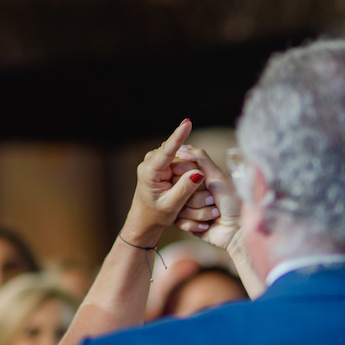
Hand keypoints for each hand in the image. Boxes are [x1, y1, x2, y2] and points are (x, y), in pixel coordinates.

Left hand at [125, 120, 206, 245]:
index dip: (178, 136)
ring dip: (186, 173)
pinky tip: (179, 186)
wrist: (145, 221)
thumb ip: (185, 188)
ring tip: (179, 192)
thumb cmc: (156, 215)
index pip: (167, 150)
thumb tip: (199, 172)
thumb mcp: (172, 206)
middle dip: (188, 171)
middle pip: (179, 156)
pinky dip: (184, 173)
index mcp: (150, 171)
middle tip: (185, 193)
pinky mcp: (161, 163)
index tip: (187, 123)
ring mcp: (156, 161)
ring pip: (182, 159)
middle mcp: (151, 162)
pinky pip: (180, 162)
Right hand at [171, 145, 240, 249]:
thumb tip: (181, 147)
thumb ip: (200, 158)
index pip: (179, 171)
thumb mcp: (218, 176)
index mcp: (199, 178)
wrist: (239, 230)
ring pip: (178, 207)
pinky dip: (195, 224)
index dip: (184, 176)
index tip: (194, 179)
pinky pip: (179, 222)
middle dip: (196, 198)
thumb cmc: (234, 201)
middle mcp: (193, 192)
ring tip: (215, 214)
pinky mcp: (189, 224)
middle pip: (177, 190)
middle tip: (213, 200)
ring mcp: (190, 208)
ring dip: (199, 212)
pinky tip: (208, 225)